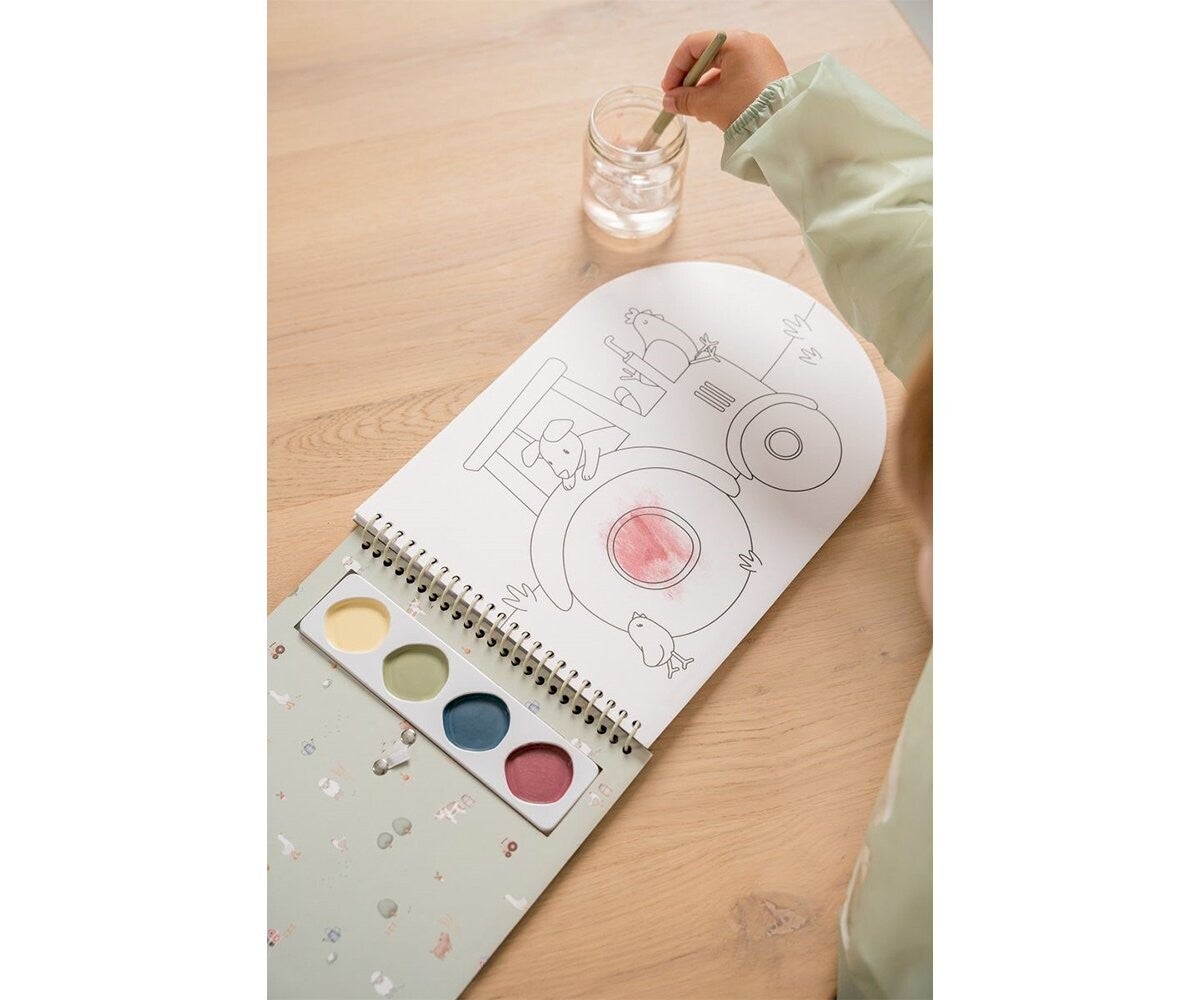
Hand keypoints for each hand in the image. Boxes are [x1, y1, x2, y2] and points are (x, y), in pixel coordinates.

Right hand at [661, 30, 787, 129]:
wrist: (782, 129)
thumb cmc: (748, 110)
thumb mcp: (710, 104)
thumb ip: (686, 100)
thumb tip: (670, 101)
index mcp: (736, 41)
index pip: (694, 45)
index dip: (676, 68)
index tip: (669, 90)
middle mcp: (750, 42)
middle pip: (708, 54)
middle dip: (691, 79)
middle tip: (680, 100)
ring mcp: (761, 55)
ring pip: (722, 65)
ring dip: (705, 86)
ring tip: (696, 111)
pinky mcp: (768, 70)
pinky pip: (738, 73)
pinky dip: (722, 87)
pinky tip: (714, 108)